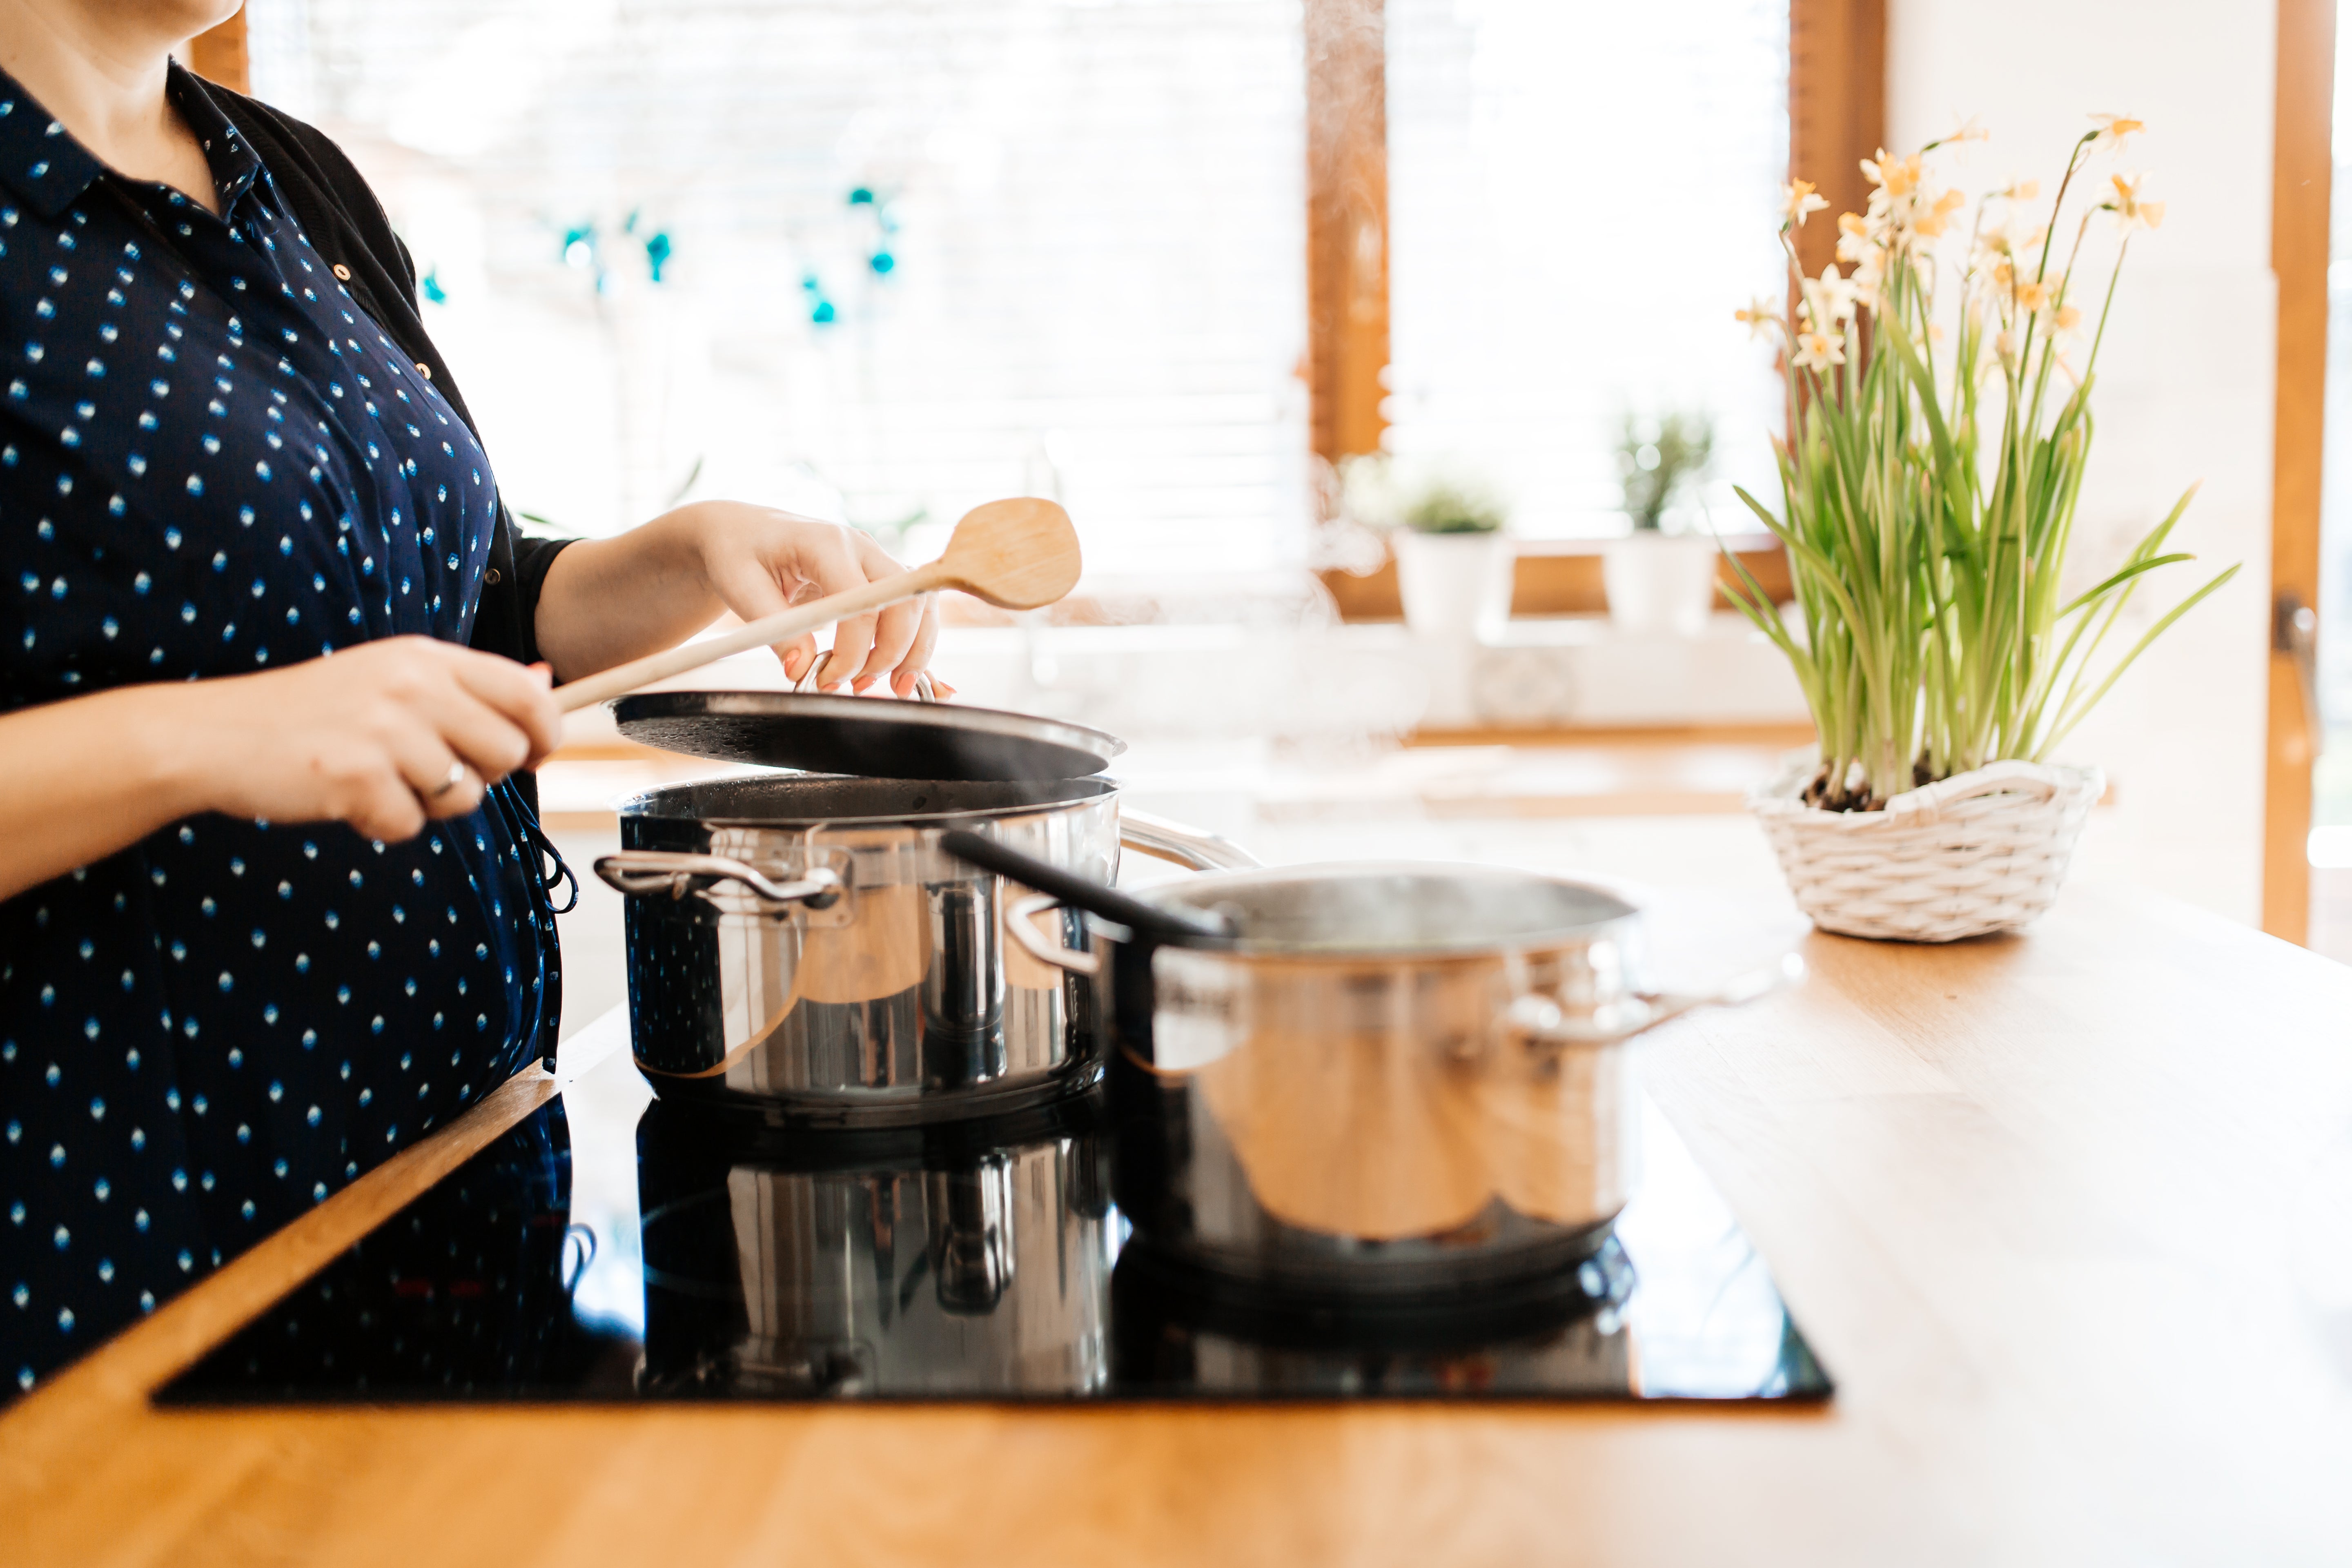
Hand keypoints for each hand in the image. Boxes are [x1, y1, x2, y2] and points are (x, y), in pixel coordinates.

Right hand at [161, 636, 563, 841]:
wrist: (215, 734)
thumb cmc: (312, 713)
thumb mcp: (392, 677)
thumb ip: (468, 685)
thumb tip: (546, 681)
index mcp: (425, 658)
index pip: (525, 694)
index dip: (543, 733)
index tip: (532, 752)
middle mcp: (411, 686)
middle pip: (507, 752)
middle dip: (482, 776)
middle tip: (430, 771)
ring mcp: (384, 730)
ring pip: (465, 796)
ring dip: (429, 804)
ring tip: (380, 779)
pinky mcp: (356, 776)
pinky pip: (410, 825)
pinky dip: (384, 823)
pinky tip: (348, 797)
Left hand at [689, 503, 940, 694]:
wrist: (742, 531)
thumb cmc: (737, 553)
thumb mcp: (740, 588)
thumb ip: (775, 629)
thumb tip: (802, 670)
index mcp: (826, 542)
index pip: (861, 602)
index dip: (853, 650)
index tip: (828, 679)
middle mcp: (861, 546)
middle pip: (904, 601)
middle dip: (892, 653)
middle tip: (859, 686)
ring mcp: (875, 559)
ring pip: (919, 604)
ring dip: (913, 651)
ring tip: (891, 686)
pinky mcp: (879, 577)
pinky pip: (914, 608)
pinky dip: (916, 643)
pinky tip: (906, 673)